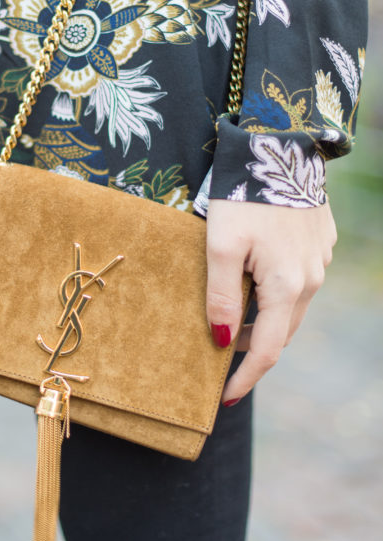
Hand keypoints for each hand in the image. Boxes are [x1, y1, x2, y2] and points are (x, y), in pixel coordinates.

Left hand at [205, 199, 336, 403]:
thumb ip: (222, 296)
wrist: (280, 143)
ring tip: (235, 325)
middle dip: (255, 350)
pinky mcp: (319, 240)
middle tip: (223, 362)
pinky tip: (254, 282)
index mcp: (287, 285)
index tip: (225, 397)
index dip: (247, 378)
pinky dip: (277, 292)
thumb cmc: (242, 194)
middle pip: (283, 329)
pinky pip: (299, 279)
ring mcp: (320, 258)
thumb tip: (224, 341)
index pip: (269, 349)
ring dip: (266, 320)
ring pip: (292, 305)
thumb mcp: (220, 245)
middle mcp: (312, 277)